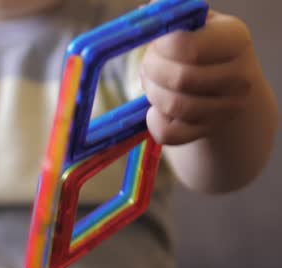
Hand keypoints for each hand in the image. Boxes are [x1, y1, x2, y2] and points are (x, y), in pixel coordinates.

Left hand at [140, 10, 258, 145]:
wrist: (223, 87)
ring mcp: (228, 107)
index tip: (155, 45)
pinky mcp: (209, 131)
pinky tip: (156, 110)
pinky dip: (154, 122)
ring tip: (153, 84)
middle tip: (147, 66)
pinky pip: (169, 134)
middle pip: (181, 79)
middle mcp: (240, 75)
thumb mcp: (194, 25)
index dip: (160, 47)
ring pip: (175, 107)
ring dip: (152, 95)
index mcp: (235, 38)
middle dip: (152, 72)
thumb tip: (148, 9)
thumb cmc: (200, 48)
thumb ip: (173, 15)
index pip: (187, 47)